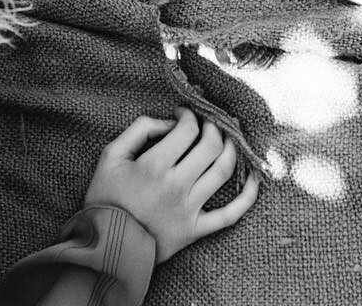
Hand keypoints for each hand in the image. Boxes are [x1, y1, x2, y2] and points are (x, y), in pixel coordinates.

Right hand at [84, 108, 259, 262]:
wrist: (106, 247)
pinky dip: (247, 197)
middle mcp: (176, 186)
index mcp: (154, 166)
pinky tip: (254, 178)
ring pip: (223, 171)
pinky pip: (229, 215)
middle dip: (213, 126)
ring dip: (232, 149)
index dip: (188, 115)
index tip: (183, 114)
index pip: (187, 129)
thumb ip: (139, 130)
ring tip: (228, 138)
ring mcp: (189, 209)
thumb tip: (167, 122)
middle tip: (208, 122)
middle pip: (210, 145)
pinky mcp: (196, 230)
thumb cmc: (106, 199)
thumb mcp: (111, 156)